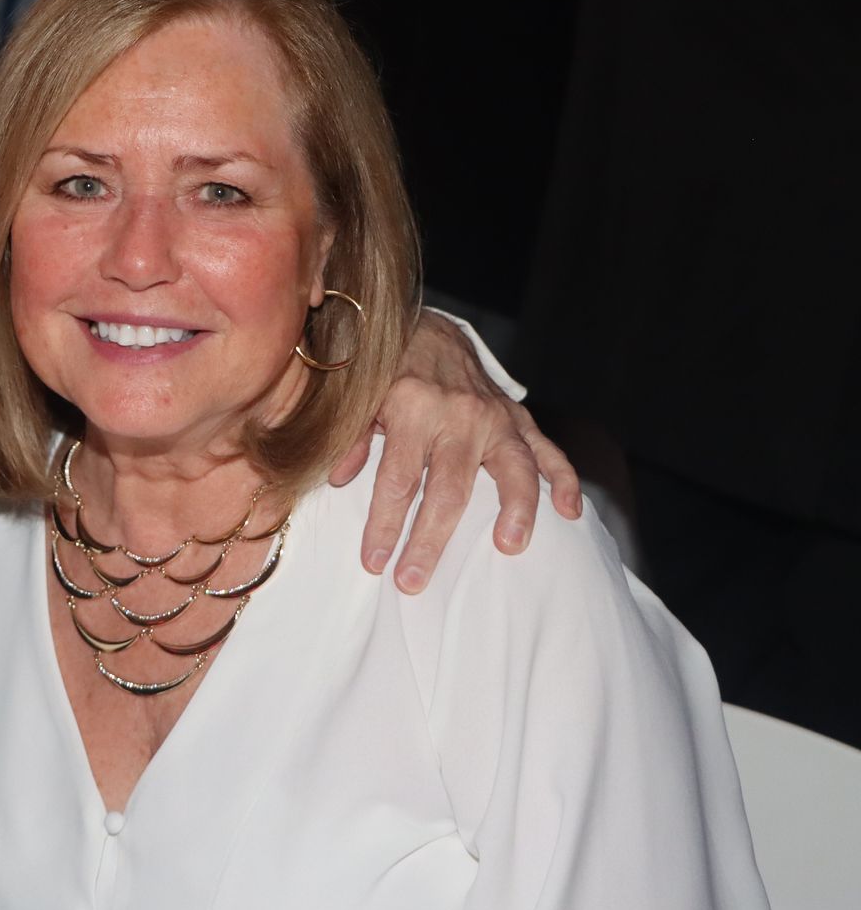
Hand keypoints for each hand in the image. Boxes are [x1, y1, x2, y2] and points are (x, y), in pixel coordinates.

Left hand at [330, 312, 581, 593]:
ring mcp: (494, 417)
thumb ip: (348, 437)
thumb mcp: (357, 397)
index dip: (384, 525)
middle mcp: (458, 414)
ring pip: (512, 469)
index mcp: (412, 408)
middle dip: (430, 540)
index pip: (397, 480)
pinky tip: (569, 512)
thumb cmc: (385, 371)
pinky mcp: (517, 418)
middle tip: (413, 581)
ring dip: (517, 509)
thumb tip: (339, 480)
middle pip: (448, 488)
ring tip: (510, 547)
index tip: (374, 562)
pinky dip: (562, 480)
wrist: (425, 328)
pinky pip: (548, 450)